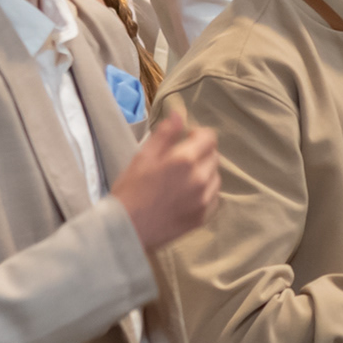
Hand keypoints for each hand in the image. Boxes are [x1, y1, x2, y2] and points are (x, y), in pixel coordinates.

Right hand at [108, 108, 221, 252]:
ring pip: (216, 177)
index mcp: (184, 160)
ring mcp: (204, 200)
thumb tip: (179, 114)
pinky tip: (187, 195)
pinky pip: (213, 198)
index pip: (209, 138)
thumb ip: (165, 134)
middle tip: (181, 160)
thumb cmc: (130, 190)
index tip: (186, 138)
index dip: (198, 134)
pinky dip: (205, 192)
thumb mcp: (143, 156)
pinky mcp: (203, 217)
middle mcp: (200, 179)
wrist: (126, 228)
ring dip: (205, 173)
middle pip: (214, 156)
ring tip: (184, 179)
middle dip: (201, 153)